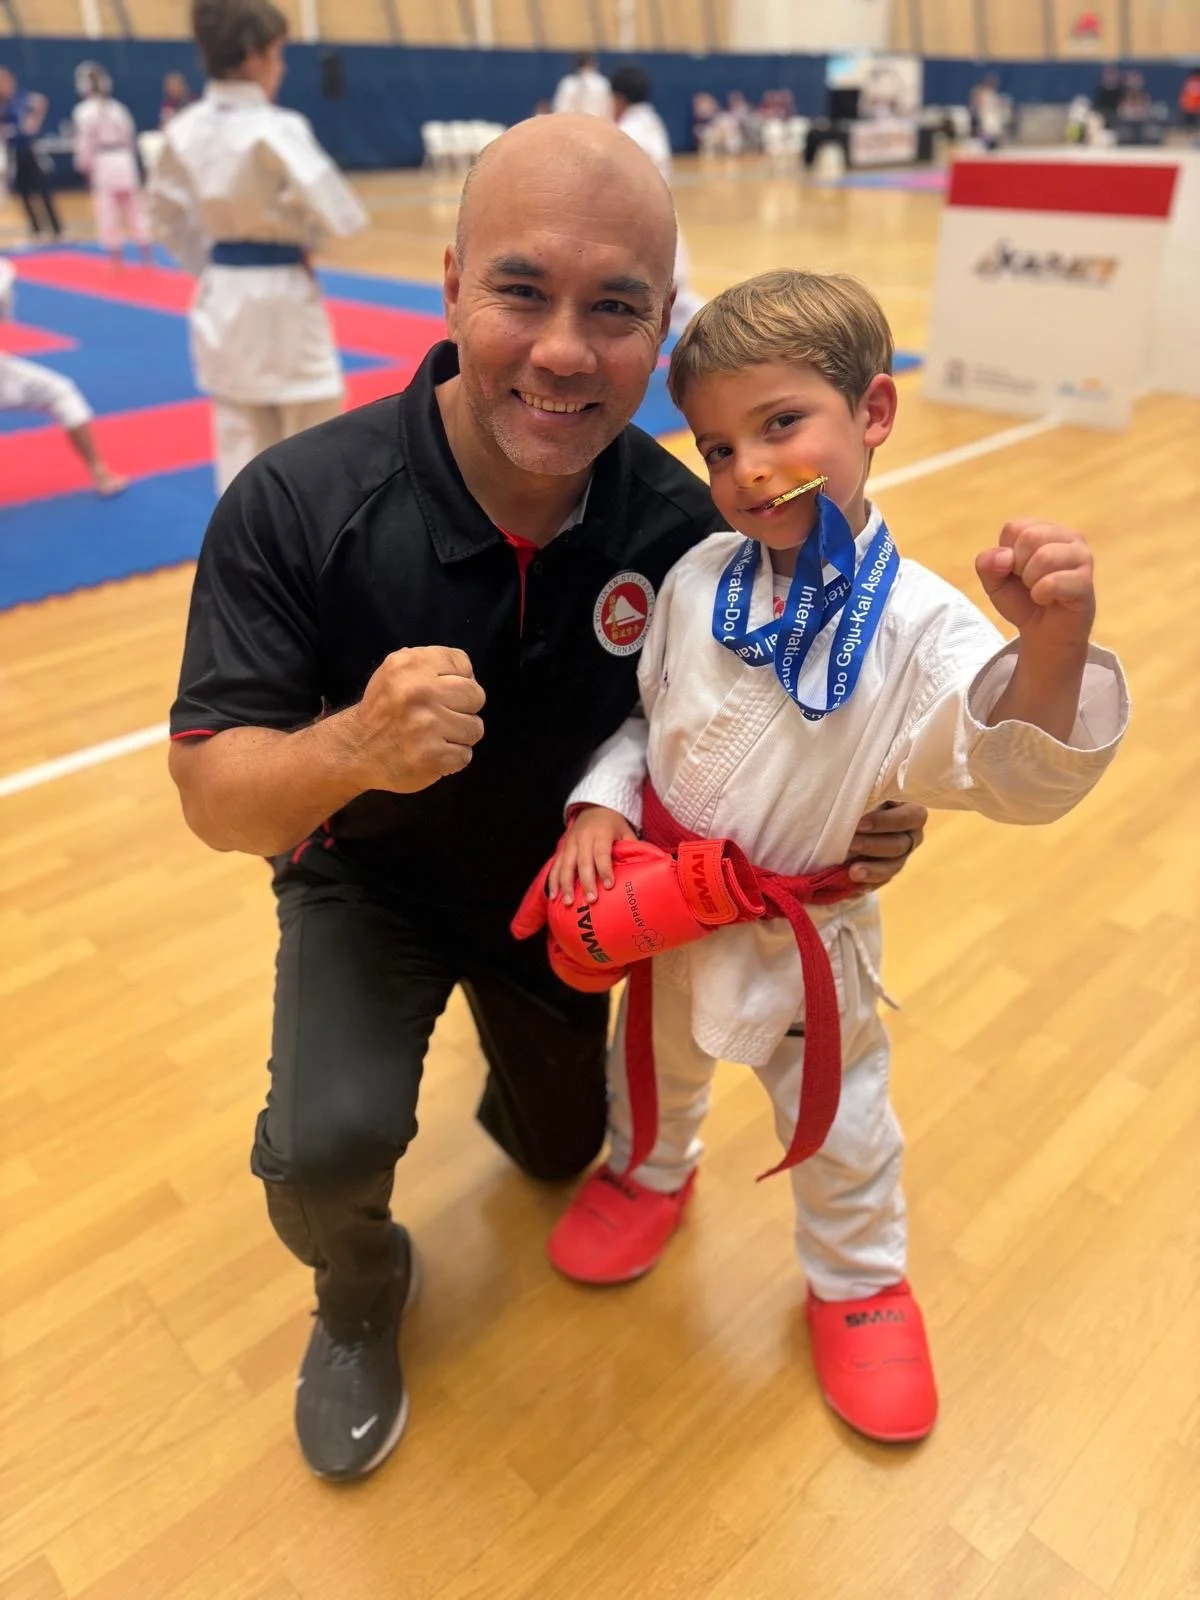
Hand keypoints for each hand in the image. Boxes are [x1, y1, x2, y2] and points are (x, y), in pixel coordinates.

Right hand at [343, 646, 484, 793]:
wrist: (355, 749)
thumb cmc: (384, 709)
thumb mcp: (395, 670)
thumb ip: (431, 665)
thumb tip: (469, 676)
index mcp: (410, 664)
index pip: (463, 663)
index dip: (458, 679)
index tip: (441, 691)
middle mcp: (418, 691)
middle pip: (476, 695)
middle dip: (464, 708)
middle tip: (441, 716)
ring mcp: (426, 725)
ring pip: (475, 728)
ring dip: (459, 736)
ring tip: (435, 736)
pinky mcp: (432, 756)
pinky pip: (465, 755)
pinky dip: (452, 758)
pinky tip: (432, 753)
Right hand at [547, 805, 636, 906]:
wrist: (594, 806)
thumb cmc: (613, 823)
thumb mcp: (626, 830)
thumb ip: (632, 847)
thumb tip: (649, 867)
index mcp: (601, 833)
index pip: (602, 853)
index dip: (605, 869)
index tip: (608, 886)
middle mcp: (584, 838)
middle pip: (583, 862)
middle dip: (586, 882)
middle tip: (591, 900)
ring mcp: (571, 843)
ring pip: (566, 865)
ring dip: (566, 884)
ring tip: (568, 902)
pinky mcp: (562, 848)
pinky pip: (556, 865)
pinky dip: (553, 881)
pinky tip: (554, 896)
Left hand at [846, 800, 926, 886]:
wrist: (852, 818)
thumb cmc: (861, 798)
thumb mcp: (867, 794)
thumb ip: (867, 798)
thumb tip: (854, 807)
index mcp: (911, 809)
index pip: (910, 816)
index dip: (885, 822)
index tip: (859, 824)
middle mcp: (912, 834)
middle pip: (900, 844)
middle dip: (872, 845)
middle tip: (850, 844)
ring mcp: (903, 855)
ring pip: (894, 866)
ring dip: (872, 869)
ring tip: (852, 872)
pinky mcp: (890, 871)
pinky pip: (883, 881)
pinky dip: (869, 883)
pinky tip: (855, 887)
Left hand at [975, 520, 1095, 653]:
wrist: (1043, 634)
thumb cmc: (1022, 601)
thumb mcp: (994, 582)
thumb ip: (987, 565)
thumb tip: (1003, 556)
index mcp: (1045, 530)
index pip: (1014, 527)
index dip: (1006, 554)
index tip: (1015, 571)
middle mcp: (1068, 537)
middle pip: (1030, 536)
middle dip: (1018, 566)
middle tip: (1028, 582)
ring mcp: (1082, 558)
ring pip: (1045, 556)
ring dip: (1031, 581)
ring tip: (1038, 591)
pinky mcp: (1086, 582)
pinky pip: (1054, 582)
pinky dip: (1041, 595)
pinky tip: (1048, 600)